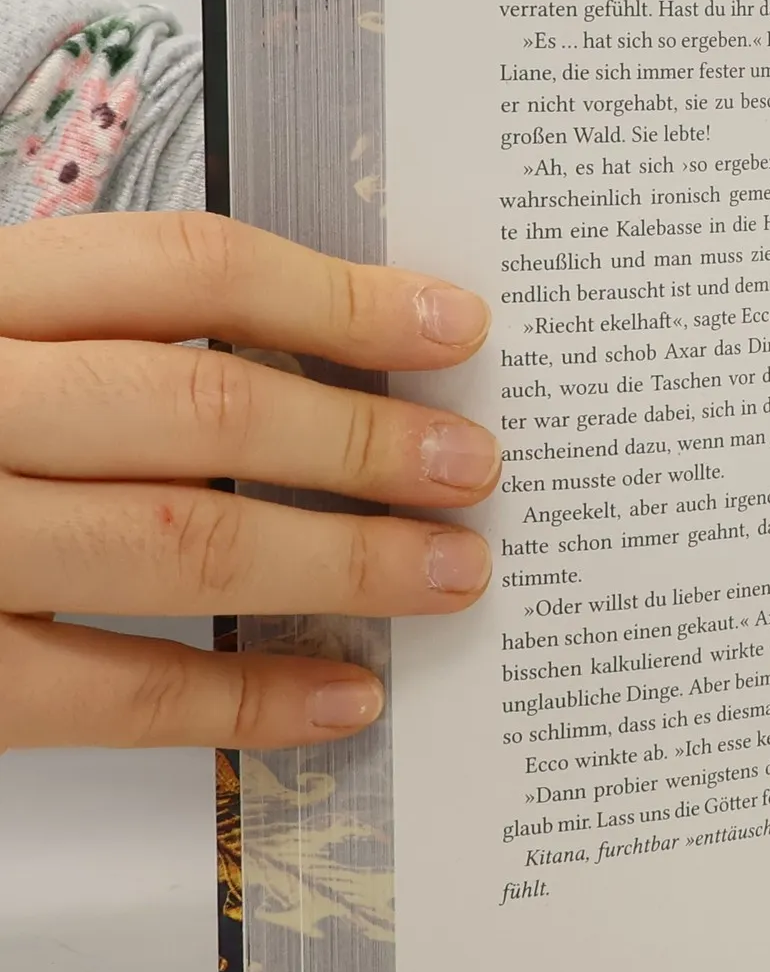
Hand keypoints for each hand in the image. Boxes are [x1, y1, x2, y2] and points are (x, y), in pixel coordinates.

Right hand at [0, 213, 498, 750]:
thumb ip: (90, 336)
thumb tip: (312, 358)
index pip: (182, 269)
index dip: (339, 296)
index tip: (455, 326)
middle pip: (198, 406)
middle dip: (361, 443)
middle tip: (477, 467)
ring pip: (172, 542)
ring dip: (339, 563)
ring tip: (451, 572)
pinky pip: (109, 696)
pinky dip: (243, 701)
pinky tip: (346, 698)